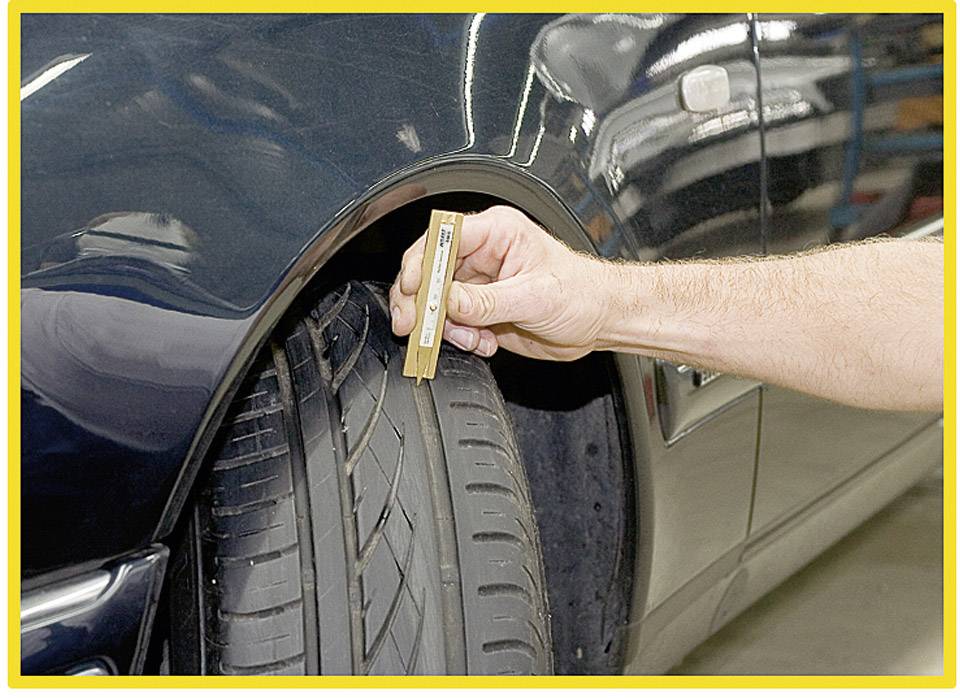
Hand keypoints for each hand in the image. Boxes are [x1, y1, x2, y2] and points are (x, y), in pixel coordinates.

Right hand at [389, 205, 606, 360]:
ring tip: (471, 338)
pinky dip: (459, 338)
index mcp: (496, 232)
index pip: (443, 238)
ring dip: (444, 326)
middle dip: (420, 301)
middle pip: (429, 270)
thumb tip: (448, 302)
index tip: (414, 290)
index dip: (421, 263)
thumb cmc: (582, 294)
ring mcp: (479, 283)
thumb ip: (487, 301)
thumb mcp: (535, 297)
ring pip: (435, 302)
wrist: (599, 321)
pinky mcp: (480, 309)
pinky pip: (451, 324)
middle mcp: (482, 254)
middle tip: (412, 325)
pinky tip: (483, 342)